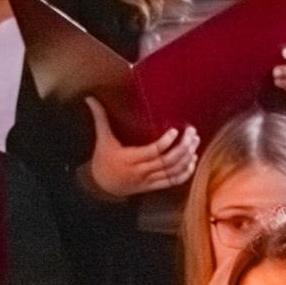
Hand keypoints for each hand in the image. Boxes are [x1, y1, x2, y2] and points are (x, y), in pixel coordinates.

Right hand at [84, 97, 198, 197]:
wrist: (101, 186)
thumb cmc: (103, 160)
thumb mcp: (102, 139)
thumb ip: (100, 118)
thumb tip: (90, 98)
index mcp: (129, 159)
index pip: (152, 152)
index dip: (166, 142)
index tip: (175, 130)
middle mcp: (141, 171)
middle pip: (167, 161)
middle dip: (183, 148)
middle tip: (191, 134)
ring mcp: (148, 180)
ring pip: (172, 172)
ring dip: (186, 158)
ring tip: (194, 143)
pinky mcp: (153, 186)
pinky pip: (172, 182)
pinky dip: (185, 173)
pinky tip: (192, 161)